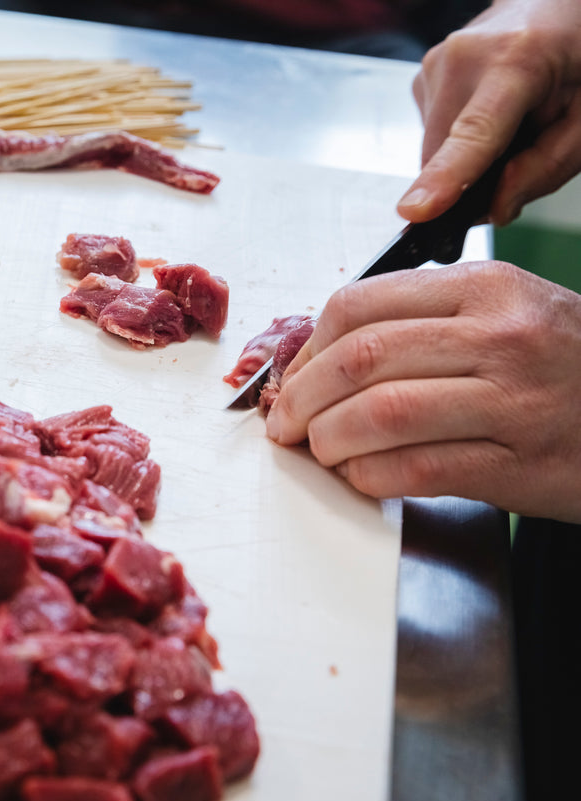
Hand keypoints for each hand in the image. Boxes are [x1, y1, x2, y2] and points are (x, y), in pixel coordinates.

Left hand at [265, 261, 580, 522]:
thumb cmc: (573, 369)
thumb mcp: (511, 315)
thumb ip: (427, 322)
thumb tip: (325, 355)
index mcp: (486, 288)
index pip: (359, 305)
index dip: (307, 347)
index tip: (293, 375)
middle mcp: (502, 335)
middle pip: (359, 359)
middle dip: (302, 398)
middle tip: (285, 422)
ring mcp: (515, 400)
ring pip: (379, 414)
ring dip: (328, 440)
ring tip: (318, 450)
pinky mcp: (521, 464)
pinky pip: (415, 468)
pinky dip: (368, 475)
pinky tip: (360, 476)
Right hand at [398, 0, 580, 225]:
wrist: (557, 6)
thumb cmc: (577, 56)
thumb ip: (547, 167)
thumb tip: (494, 209)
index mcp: (517, 59)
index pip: (474, 133)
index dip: (444, 177)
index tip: (414, 211)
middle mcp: (463, 58)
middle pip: (446, 155)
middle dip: (472, 177)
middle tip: (520, 150)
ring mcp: (436, 63)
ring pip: (434, 149)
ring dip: (465, 156)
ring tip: (508, 119)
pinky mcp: (422, 74)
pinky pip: (431, 132)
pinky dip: (456, 138)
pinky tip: (487, 111)